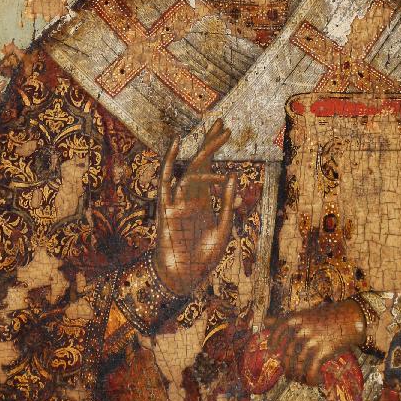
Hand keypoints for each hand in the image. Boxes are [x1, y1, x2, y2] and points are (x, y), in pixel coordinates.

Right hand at [152, 119, 237, 297]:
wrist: (185, 278)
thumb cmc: (204, 258)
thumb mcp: (224, 229)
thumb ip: (229, 203)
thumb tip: (234, 174)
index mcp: (204, 201)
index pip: (211, 169)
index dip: (217, 151)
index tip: (227, 131)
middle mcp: (191, 196)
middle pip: (201, 163)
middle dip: (211, 143)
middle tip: (223, 123)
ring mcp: (179, 199)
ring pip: (189, 168)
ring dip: (203, 151)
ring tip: (216, 134)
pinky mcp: (166, 206)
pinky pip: (166, 180)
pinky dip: (169, 161)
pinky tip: (176, 144)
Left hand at [265, 301, 365, 385]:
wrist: (352, 318)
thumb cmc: (327, 317)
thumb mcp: (305, 315)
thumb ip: (284, 320)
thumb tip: (264, 320)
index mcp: (296, 318)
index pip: (277, 331)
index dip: (273, 343)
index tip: (274, 353)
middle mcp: (301, 329)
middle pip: (287, 354)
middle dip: (288, 367)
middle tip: (291, 373)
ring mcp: (311, 341)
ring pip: (298, 366)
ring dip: (299, 377)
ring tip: (302, 379)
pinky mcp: (323, 352)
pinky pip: (311, 372)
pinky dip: (312, 380)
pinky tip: (316, 381)